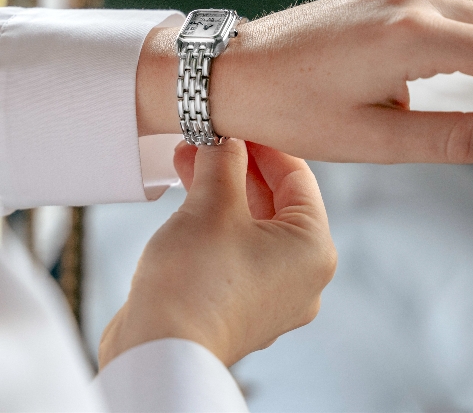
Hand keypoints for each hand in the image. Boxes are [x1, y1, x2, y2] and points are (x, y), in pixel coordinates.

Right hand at [98, 140, 335, 367]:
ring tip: (184, 163)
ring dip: (220, 193)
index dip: (264, 142)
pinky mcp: (238, 309)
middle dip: (236, 167)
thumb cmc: (194, 282)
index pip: (298, 176)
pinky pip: (234, 253)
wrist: (158, 351)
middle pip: (275, 202)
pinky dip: (214, 225)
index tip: (237, 121)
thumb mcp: (212, 202)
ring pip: (251, 227)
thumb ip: (223, 160)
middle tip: (204, 140)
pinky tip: (186, 201)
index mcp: (314, 250)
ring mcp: (271, 298)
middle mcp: (302, 277)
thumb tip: (224, 136)